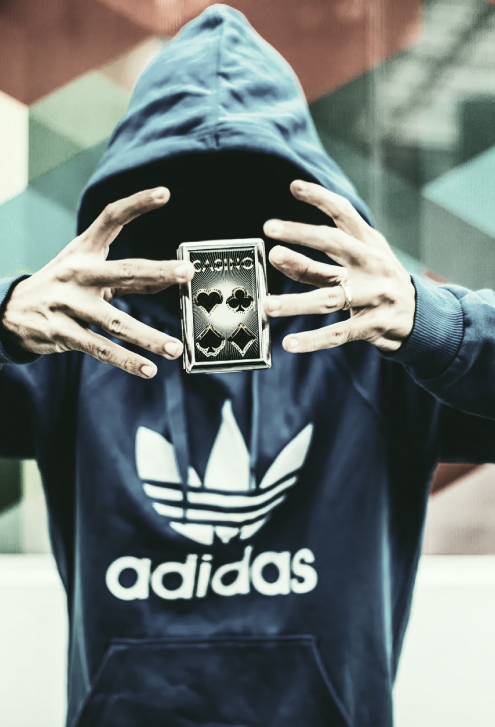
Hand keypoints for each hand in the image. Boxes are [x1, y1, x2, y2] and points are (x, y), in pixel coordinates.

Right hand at [1, 187, 194, 377]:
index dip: (137, 203)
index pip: (110, 218)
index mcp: (84, 251)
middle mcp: (78, 273)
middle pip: (123, 271)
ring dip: (148, 337)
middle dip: (157, 272)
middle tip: (187, 273)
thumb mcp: (87, 270)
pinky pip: (100, 349)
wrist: (10, 310)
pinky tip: (148, 369)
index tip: (165, 193)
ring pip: (116, 322)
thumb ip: (127, 277)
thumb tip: (168, 281)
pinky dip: (126, 360)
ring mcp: (69, 304)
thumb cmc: (61, 285)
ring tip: (174, 348)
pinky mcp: (64, 334)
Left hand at [263, 180, 415, 353]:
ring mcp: (375, 295)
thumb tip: (279, 257)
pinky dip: (313, 339)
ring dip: (297, 301)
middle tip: (270, 228)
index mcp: (369, 244)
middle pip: (334, 244)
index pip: (345, 213)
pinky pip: (338, 333)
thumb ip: (321, 261)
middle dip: (301, 235)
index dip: (320, 197)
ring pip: (330, 297)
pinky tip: (290, 343)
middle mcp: (372, 265)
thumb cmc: (379, 285)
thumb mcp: (360, 264)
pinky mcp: (373, 325)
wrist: (421, 319)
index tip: (294, 186)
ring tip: (268, 304)